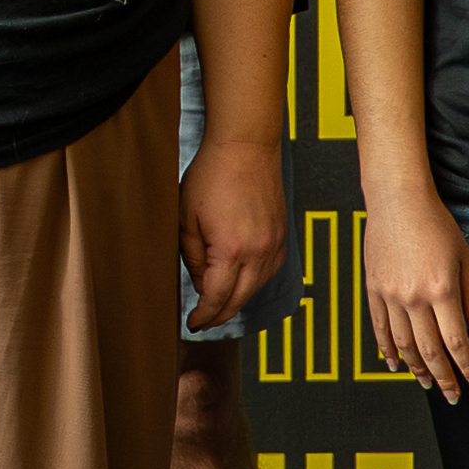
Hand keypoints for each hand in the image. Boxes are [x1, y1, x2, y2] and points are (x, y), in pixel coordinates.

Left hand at [180, 133, 288, 333]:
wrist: (246, 145)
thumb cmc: (212, 175)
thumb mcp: (187, 219)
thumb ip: (191, 256)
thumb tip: (200, 282)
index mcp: (231, 250)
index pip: (218, 298)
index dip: (204, 315)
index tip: (193, 323)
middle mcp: (258, 252)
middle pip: (240, 300)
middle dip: (220, 315)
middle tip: (204, 322)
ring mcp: (274, 245)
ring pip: (256, 288)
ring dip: (238, 299)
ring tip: (219, 304)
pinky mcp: (282, 236)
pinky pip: (269, 271)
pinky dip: (254, 282)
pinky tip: (241, 281)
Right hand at [360, 182, 468, 399]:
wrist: (397, 200)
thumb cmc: (435, 223)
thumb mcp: (464, 259)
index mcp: (441, 290)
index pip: (458, 343)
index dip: (468, 368)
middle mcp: (414, 297)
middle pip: (431, 351)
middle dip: (445, 378)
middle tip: (453, 395)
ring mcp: (391, 295)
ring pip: (404, 345)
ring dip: (417, 369)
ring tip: (427, 383)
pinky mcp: (373, 289)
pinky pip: (380, 328)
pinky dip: (387, 349)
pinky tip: (395, 364)